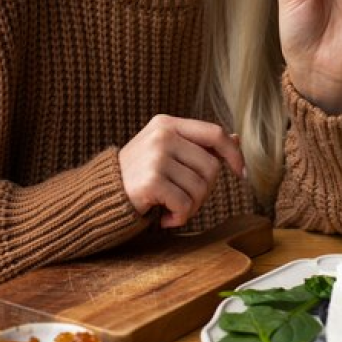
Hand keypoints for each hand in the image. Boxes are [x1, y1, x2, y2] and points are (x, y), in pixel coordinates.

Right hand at [118, 115, 244, 225]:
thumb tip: (236, 139)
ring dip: (191, 207)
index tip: (241, 173)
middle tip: (184, 200)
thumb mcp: (167, 151)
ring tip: (171, 208)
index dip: (233, 154)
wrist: (100, 196)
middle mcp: (162, 135)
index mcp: (167, 124)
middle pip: (211, 167)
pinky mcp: (151, 181)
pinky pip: (185, 204)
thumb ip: (198, 145)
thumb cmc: (139, 174)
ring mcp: (155, 157)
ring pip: (200, 188)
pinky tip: (164, 218)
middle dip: (205, 191)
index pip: (214, 133)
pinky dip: (179, 218)